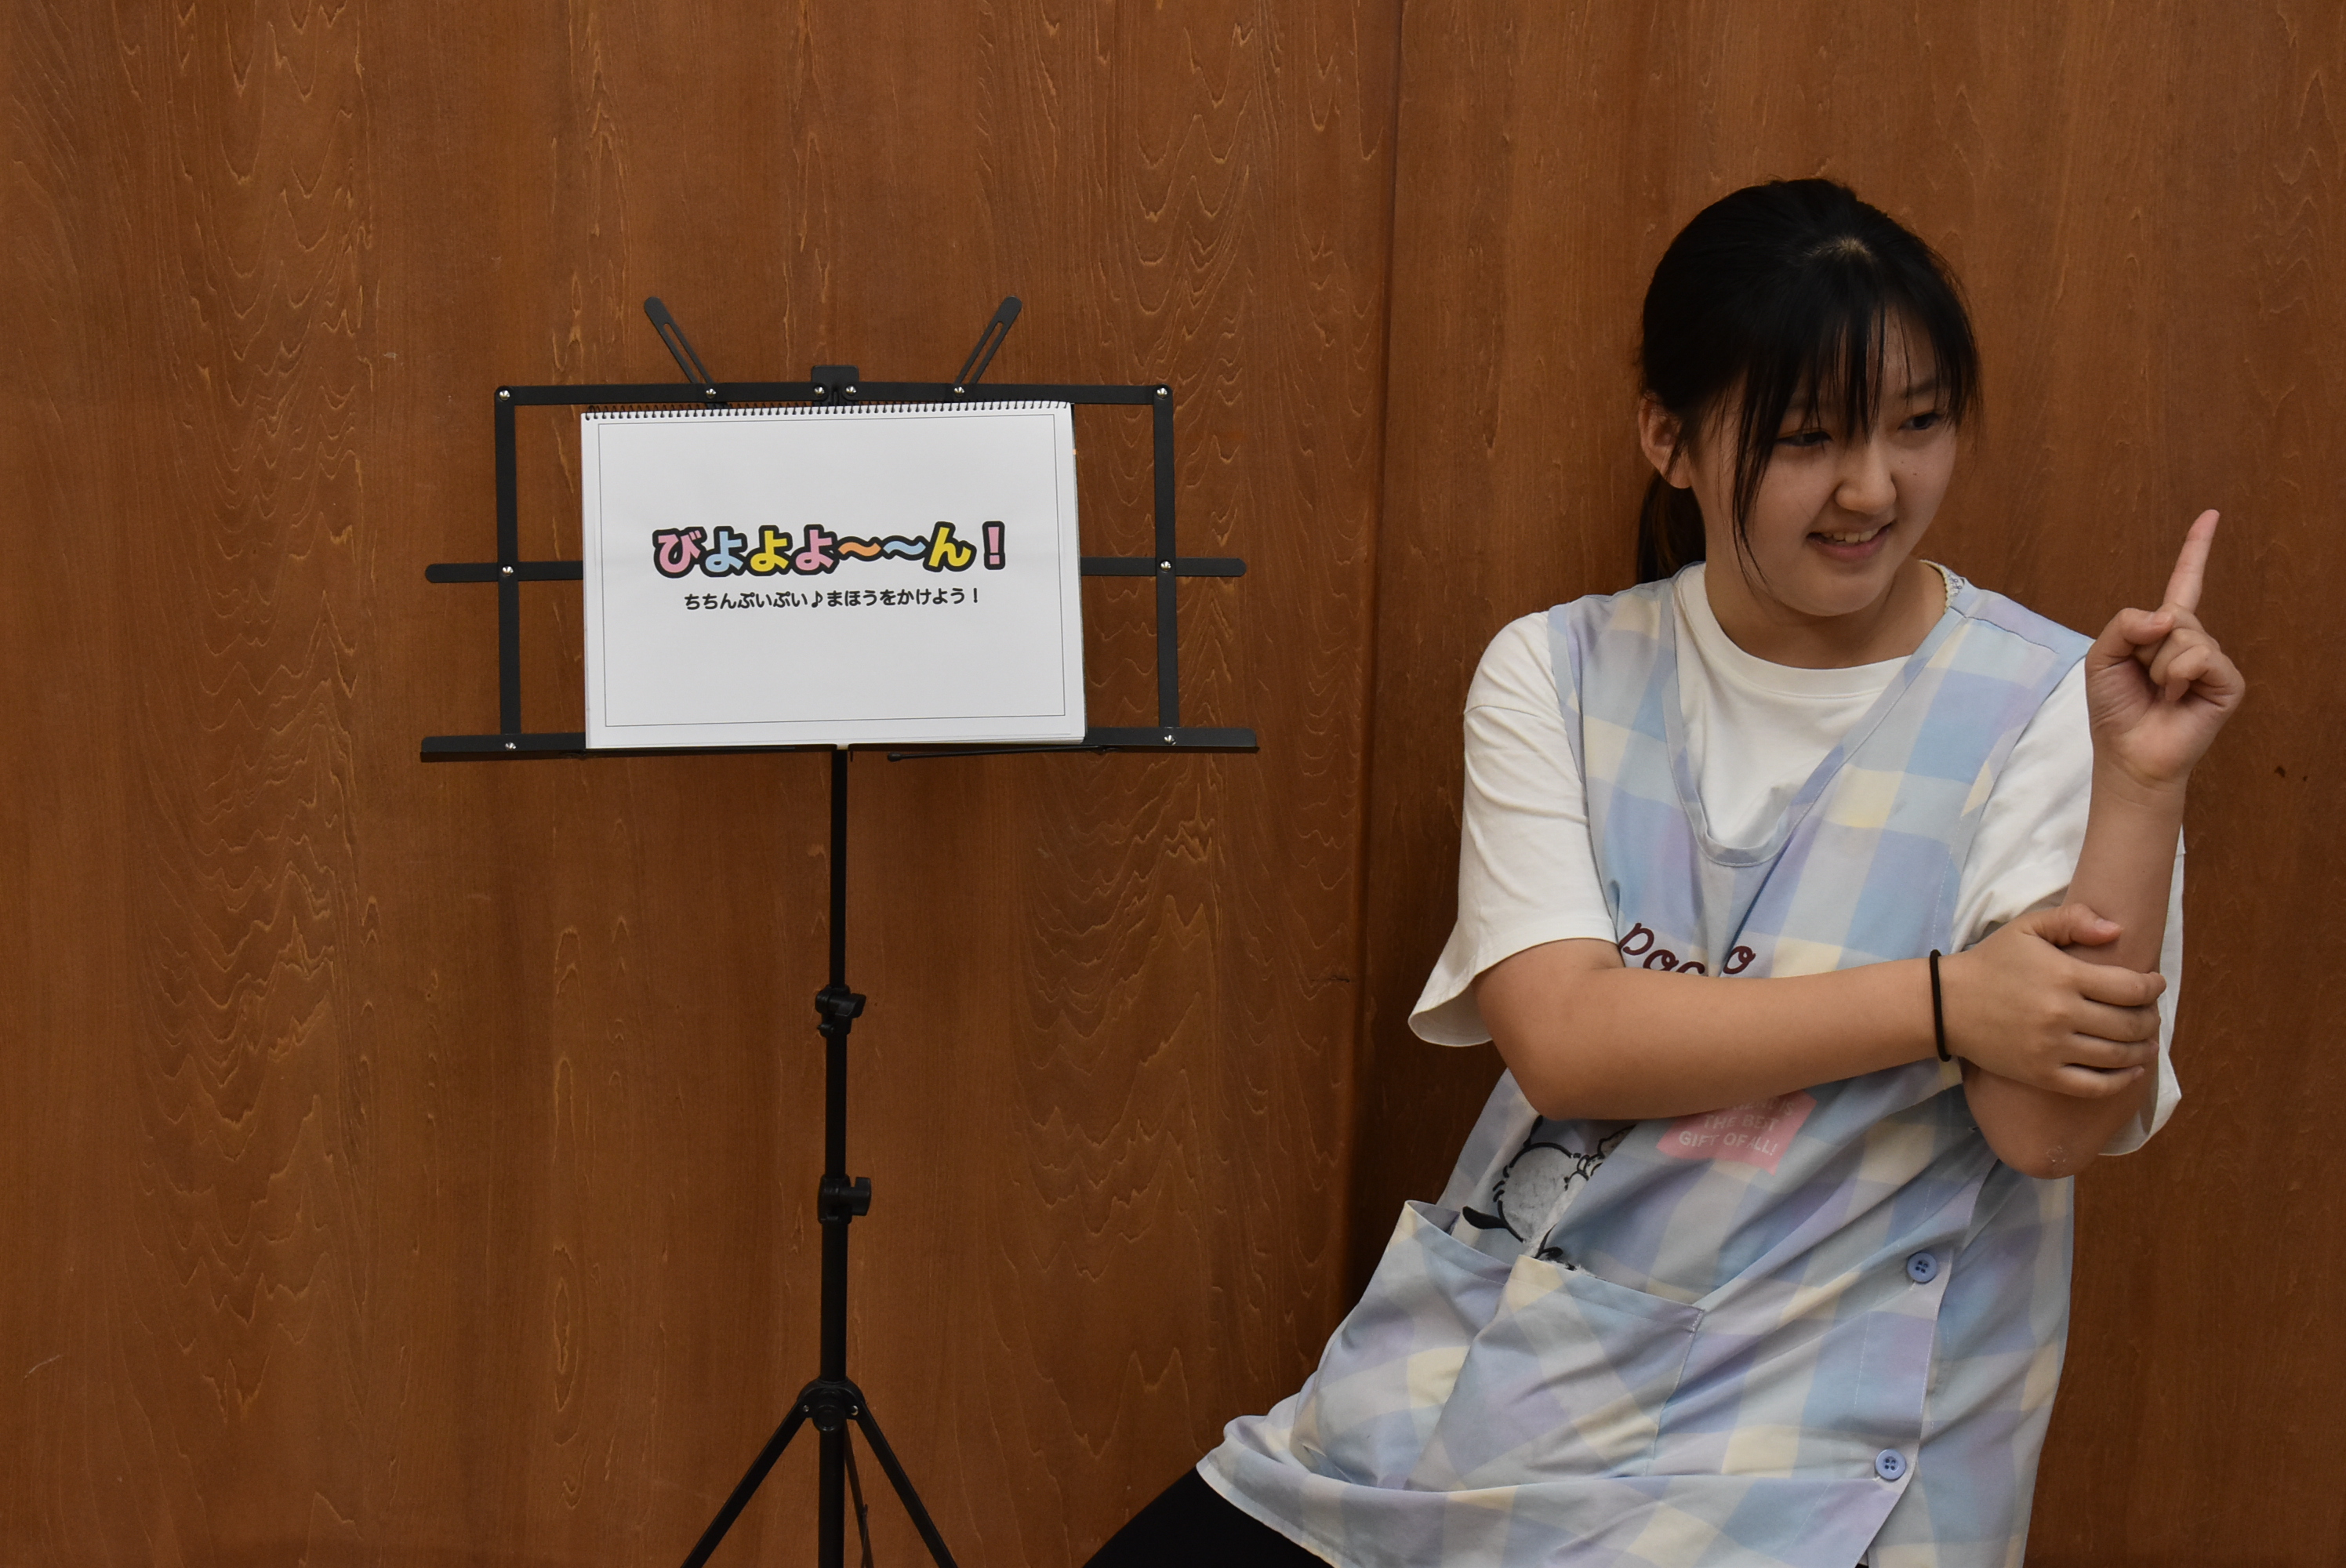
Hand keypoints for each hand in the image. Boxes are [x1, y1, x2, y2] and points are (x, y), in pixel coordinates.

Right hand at [1939, 903, 2165, 1096]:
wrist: (1947, 1004)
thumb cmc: (1991, 963)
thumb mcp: (2026, 929)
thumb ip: (2072, 920)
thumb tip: (2117, 930)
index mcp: (2064, 976)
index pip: (2130, 987)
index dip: (2153, 987)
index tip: (2156, 984)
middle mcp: (2062, 1014)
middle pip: (2130, 1024)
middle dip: (2151, 1019)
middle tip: (2151, 1014)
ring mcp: (2053, 1049)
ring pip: (2119, 1056)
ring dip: (2143, 1049)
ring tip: (2147, 1041)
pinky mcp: (2042, 1075)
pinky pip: (2095, 1085)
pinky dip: (2121, 1080)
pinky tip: (2132, 1070)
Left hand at [2085, 510, 2246, 791]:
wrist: (2128, 753)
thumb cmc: (2114, 708)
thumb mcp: (2101, 657)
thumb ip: (2124, 624)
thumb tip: (2167, 616)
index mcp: (2163, 631)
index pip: (2184, 583)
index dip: (2196, 549)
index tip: (2211, 515)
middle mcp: (2193, 641)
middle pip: (2172, 613)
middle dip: (2144, 645)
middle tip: (2142, 677)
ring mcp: (2213, 661)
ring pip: (2184, 635)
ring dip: (2159, 665)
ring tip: (2159, 692)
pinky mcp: (2227, 682)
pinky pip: (2200, 656)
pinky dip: (2178, 676)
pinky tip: (2177, 698)